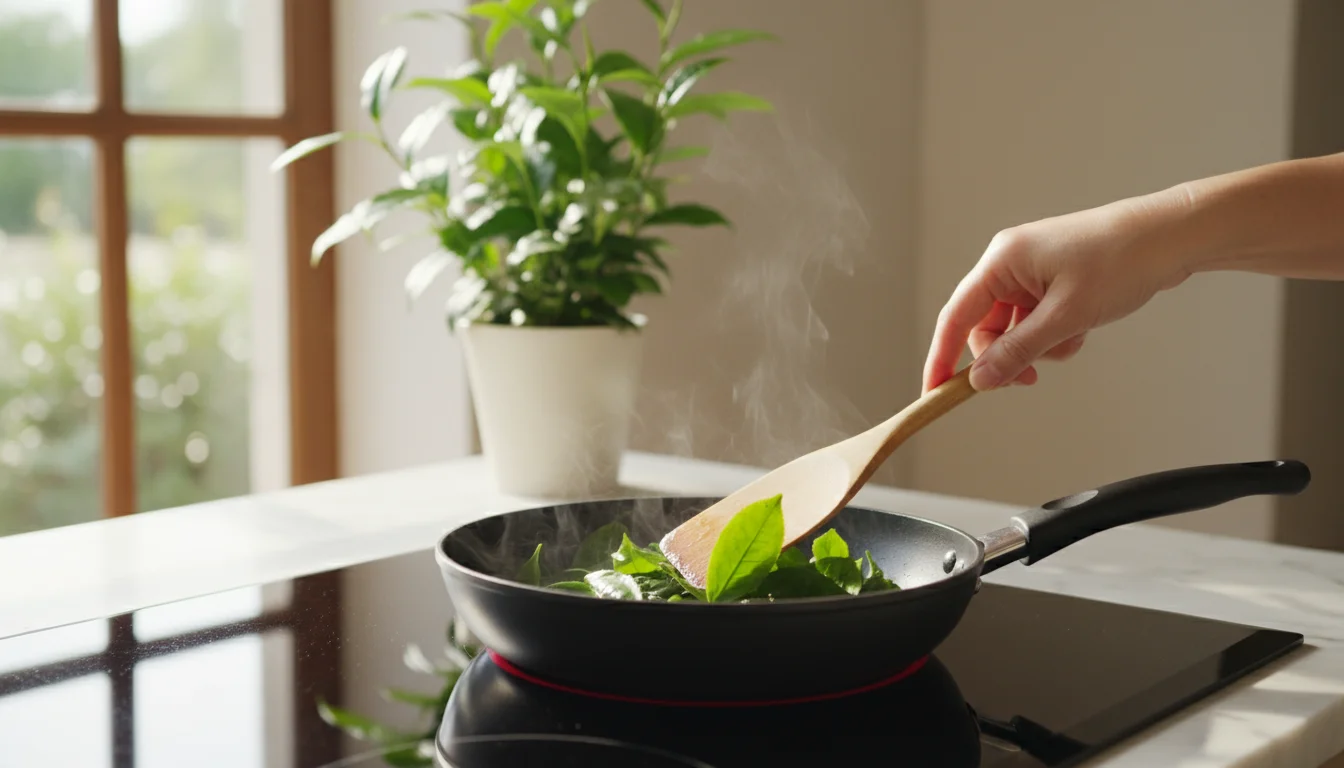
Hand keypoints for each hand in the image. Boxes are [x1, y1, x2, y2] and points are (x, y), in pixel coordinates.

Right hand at [922, 194, 1194, 393]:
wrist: (1172, 238)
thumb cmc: (1120, 261)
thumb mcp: (1066, 316)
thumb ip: (1019, 351)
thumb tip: (981, 380)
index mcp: (1002, 261)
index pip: (956, 316)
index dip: (942, 356)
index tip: (934, 391)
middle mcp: (1010, 264)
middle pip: (985, 327)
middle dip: (1006, 356)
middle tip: (1029, 380)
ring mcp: (1033, 272)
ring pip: (1015, 329)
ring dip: (1038, 347)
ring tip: (1072, 341)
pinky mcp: (1054, 281)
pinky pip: (1038, 321)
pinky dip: (1055, 336)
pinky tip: (1082, 331)